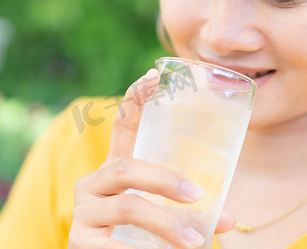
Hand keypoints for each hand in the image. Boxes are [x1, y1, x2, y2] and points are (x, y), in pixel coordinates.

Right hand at [69, 69, 235, 248]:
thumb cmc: (137, 234)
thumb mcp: (160, 214)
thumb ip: (188, 211)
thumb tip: (228, 218)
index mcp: (114, 170)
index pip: (121, 126)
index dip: (135, 98)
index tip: (155, 75)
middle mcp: (93, 183)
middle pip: (126, 168)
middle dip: (164, 180)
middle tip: (197, 195)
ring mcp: (83, 210)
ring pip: (128, 205)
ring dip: (166, 223)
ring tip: (194, 242)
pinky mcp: (79, 239)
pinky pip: (114, 242)